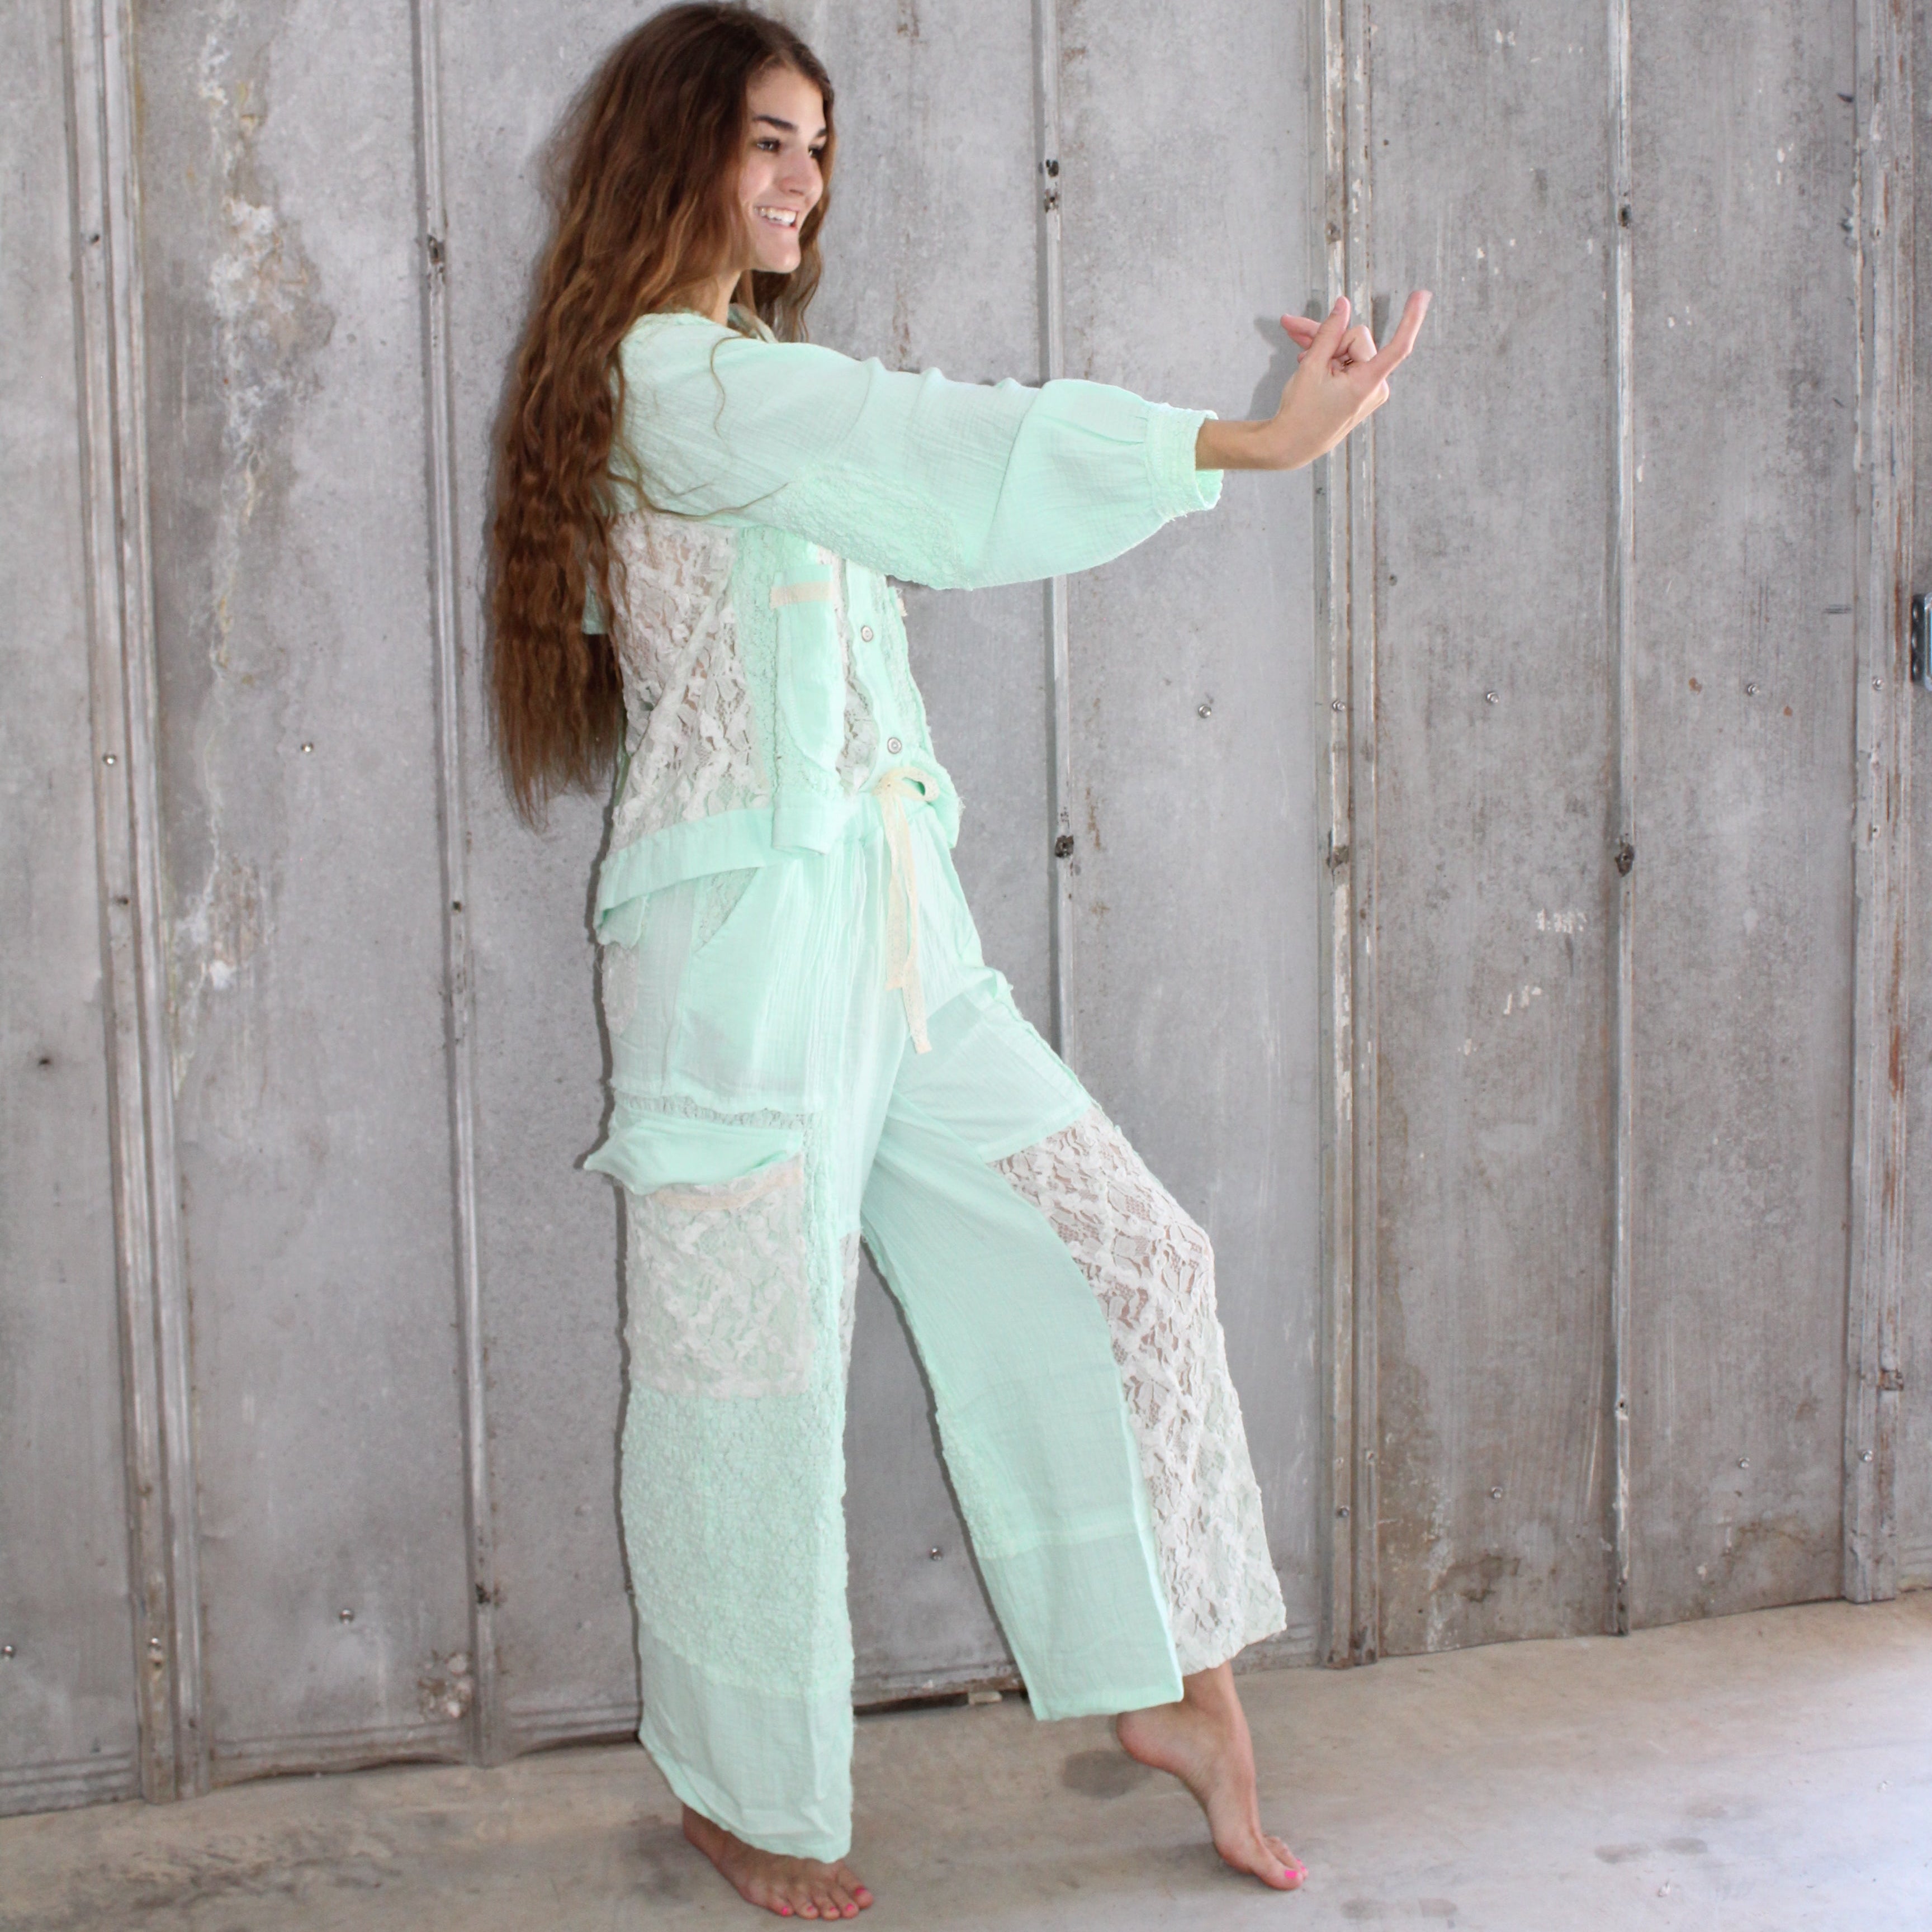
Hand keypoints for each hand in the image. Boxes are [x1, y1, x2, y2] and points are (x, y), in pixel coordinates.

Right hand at [1195, 290, 1430, 471]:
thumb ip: (1328, 332)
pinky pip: (1346, 363)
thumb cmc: (1301, 412)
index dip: (1410, 319)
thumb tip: (1343, 305)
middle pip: (1355, 340)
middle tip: (1291, 327)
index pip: (1398, 346)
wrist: (1291, 445)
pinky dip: (1326, 358)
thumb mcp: (1310, 366)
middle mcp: (1373, 386)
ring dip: (1321, 345)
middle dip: (1326, 335)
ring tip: (1292, 342)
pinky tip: (1304, 354)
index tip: (1421, 295)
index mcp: (1366, 382)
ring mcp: (1367, 389)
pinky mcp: (1359, 390)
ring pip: (1347, 350)